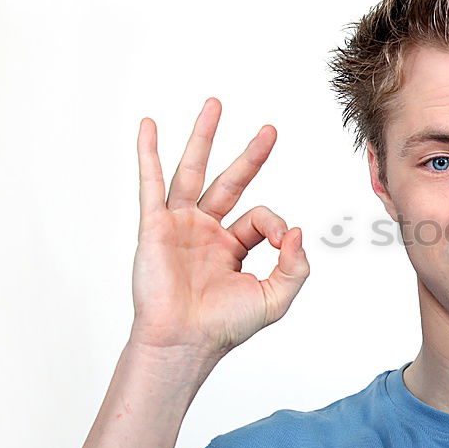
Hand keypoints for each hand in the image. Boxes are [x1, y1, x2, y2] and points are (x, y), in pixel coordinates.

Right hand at [128, 98, 309, 365]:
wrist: (185, 342)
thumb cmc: (225, 326)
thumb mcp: (276, 298)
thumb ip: (296, 266)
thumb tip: (299, 230)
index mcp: (234, 246)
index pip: (262, 217)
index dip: (277, 224)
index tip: (283, 243)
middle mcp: (207, 231)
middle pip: (231, 181)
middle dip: (251, 155)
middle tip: (270, 129)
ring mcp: (181, 225)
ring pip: (193, 171)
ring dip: (203, 137)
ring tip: (215, 105)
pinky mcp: (155, 226)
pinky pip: (152, 182)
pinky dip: (149, 153)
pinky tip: (148, 126)